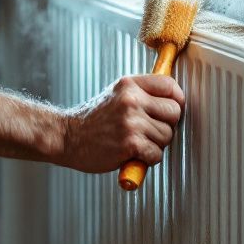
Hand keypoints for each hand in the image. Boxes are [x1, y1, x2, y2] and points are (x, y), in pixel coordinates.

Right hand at [59, 75, 185, 173]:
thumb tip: (173, 99)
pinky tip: (134, 154)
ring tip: (137, 142)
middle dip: (166, 125)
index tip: (170, 110)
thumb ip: (142, 93)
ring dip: (156, 144)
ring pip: (167, 136)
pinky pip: (157, 154)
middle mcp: (132, 100)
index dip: (176, 100)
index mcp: (130, 84)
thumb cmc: (93, 119)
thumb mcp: (117, 94)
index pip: (169, 86)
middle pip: (174, 112)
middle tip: (150, 130)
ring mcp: (131, 122)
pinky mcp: (130, 144)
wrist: (68, 137)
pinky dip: (148, 159)